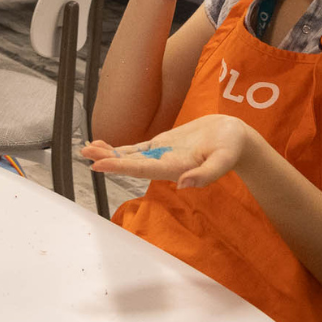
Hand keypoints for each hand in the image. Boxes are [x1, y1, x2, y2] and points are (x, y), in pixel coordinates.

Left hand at [80, 114, 255, 189]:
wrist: (235, 137)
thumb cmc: (232, 147)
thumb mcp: (224, 159)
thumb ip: (206, 175)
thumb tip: (185, 185)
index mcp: (175, 168)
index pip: (142, 169)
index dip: (120, 167)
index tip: (99, 164)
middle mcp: (163, 164)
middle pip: (130, 163)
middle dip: (108, 159)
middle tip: (86, 153)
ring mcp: (160, 155)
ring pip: (129, 156)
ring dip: (109, 153)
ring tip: (87, 148)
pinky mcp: (161, 145)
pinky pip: (135, 148)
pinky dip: (119, 147)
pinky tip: (103, 144)